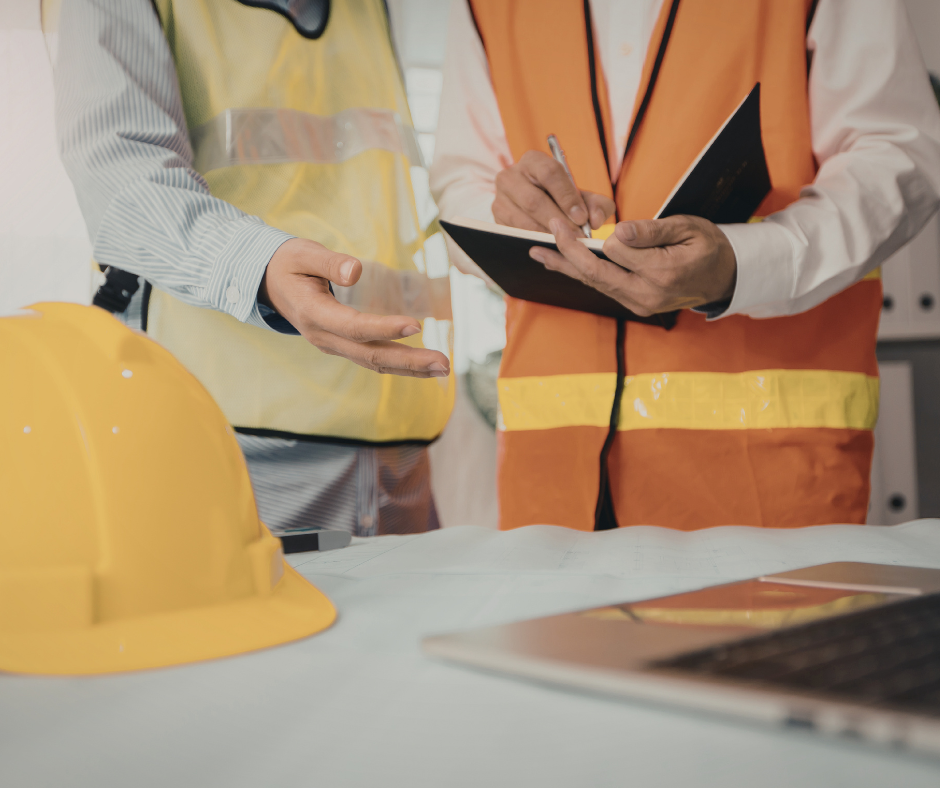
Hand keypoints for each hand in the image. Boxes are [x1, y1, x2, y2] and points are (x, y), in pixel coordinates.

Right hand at [259, 239, 449, 377]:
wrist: (269, 284)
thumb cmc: (289, 264)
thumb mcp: (303, 254)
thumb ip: (329, 263)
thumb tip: (356, 271)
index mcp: (313, 314)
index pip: (354, 327)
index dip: (385, 328)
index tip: (416, 324)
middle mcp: (324, 337)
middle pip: (370, 355)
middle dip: (409, 361)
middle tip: (443, 362)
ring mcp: (334, 345)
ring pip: (375, 363)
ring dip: (410, 368)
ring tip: (442, 368)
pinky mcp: (343, 346)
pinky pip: (373, 359)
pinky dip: (400, 364)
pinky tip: (423, 365)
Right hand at [493, 150, 613, 233]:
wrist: (536, 207)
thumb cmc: (562, 198)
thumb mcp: (583, 197)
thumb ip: (597, 205)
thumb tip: (595, 220)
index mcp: (533, 161)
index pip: (549, 174)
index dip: (567, 197)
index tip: (582, 218)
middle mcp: (510, 176)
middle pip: (533, 200)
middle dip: (558, 221)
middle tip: (577, 237)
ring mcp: (499, 199)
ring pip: (522, 221)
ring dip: (546, 235)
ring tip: (566, 244)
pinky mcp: (496, 220)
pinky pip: (515, 234)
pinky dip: (534, 243)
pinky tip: (551, 248)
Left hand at [529, 216, 736, 315]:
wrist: (724, 277)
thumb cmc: (708, 246)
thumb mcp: (688, 228)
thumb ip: (652, 231)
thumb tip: (618, 232)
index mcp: (663, 273)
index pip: (616, 252)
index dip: (599, 236)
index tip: (576, 219)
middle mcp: (647, 294)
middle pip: (597, 274)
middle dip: (567, 251)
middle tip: (545, 231)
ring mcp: (639, 304)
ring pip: (594, 283)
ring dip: (566, 265)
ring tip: (538, 251)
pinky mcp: (633, 304)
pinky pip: (602, 287)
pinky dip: (580, 273)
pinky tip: (561, 263)